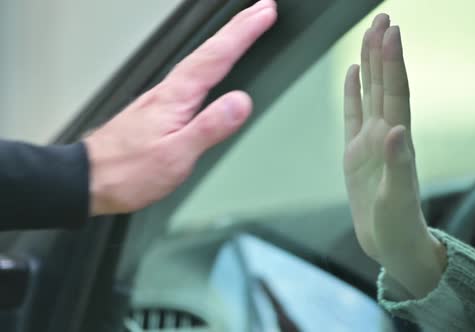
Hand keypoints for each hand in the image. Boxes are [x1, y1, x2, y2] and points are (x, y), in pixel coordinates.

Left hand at [84, 0, 276, 214]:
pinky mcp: (159, 110)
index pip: (217, 57)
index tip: (264, 13)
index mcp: (176, 97)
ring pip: (201, 60)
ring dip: (225, 41)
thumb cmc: (127, 171)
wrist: (89, 180)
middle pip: (209, 51)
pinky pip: (192, 75)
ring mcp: (162, 99)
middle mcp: (169, 91)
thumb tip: (241, 102)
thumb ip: (209, 127)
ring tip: (243, 29)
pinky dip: (209, 62)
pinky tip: (210, 67)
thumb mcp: (175, 155)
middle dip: (238, 27)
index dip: (243, 32)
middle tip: (261, 9)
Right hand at [343, 14, 444, 297]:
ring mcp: (370, 141)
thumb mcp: (396, 199)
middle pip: (383, 84)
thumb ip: (397, 164)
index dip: (392, 63)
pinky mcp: (356, 152)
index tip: (391, 32)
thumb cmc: (397, 225)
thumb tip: (396, 130)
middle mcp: (385, 134)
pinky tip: (352, 74)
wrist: (390, 242)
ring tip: (370, 34)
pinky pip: (353, 115)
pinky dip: (353, 93)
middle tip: (382, 17)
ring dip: (370, 64)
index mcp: (395, 141)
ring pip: (369, 94)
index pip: (395, 93)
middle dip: (382, 51)